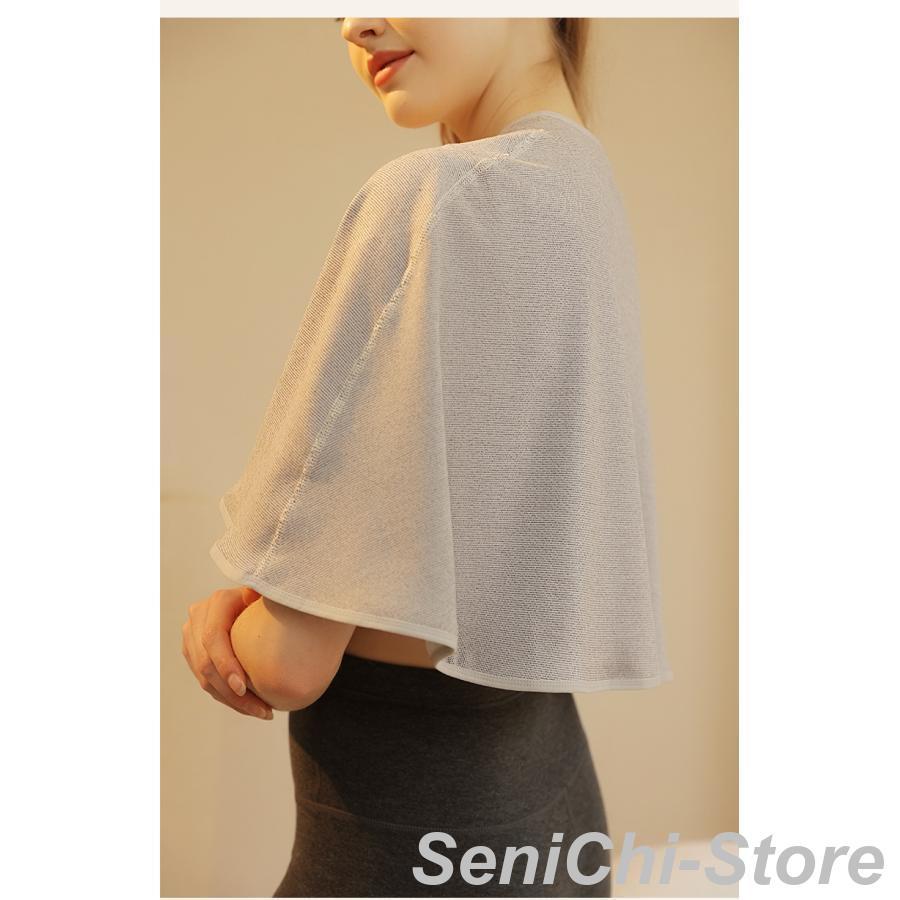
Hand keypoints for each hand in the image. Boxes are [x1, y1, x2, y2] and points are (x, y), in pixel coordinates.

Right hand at [181, 586, 273, 719]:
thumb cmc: (272, 600)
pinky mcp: (193, 653)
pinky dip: (228, 698)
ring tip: (263, 712)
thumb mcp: (271, 594)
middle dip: (232, 693)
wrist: (258, 605)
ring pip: (205, 679)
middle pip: (206, 664)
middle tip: (263, 709)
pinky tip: (252, 706)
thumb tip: (252, 594)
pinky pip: (207, 683)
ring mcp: (192, 637)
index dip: (225, 665)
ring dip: (232, 701)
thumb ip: (265, 593)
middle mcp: (198, 618)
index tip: (243, 688)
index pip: (213, 638)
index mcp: (217, 602)